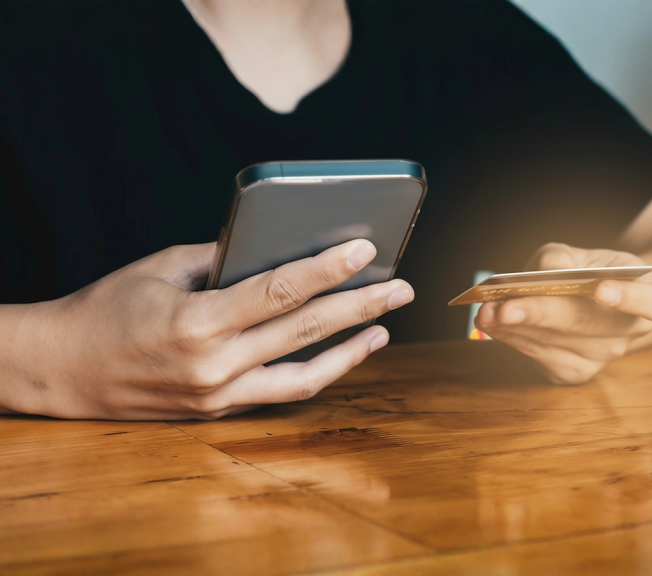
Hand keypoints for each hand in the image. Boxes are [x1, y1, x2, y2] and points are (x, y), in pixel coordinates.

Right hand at [1, 240, 412, 419]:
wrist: (61, 370)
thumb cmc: (106, 309)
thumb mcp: (161, 269)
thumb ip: (223, 260)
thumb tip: (279, 248)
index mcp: (197, 321)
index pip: (280, 291)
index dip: (328, 269)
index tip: (366, 249)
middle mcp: (214, 365)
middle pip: (305, 331)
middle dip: (360, 306)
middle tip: (401, 288)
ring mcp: (218, 395)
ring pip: (305, 373)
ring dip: (351, 349)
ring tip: (384, 326)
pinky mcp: (218, 411)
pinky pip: (281, 392)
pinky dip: (317, 371)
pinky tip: (343, 352)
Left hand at [475, 243, 651, 384]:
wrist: (594, 302)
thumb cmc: (591, 271)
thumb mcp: (583, 255)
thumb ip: (562, 259)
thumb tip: (543, 273)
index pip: (651, 303)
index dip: (628, 297)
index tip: (600, 288)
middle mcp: (631, 334)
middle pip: (587, 326)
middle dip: (540, 314)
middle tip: (503, 307)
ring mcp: (603, 359)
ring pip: (555, 343)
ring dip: (514, 328)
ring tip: (485, 311)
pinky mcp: (573, 373)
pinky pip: (539, 356)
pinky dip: (511, 338)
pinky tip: (491, 324)